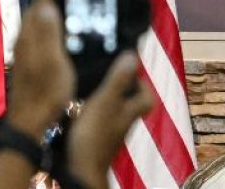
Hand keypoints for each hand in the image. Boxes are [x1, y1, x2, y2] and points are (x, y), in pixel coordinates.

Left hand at [6, 0, 73, 135]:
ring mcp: (26, 50)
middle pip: (38, 7)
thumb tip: (47, 5)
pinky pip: (40, 32)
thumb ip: (49, 35)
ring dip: (49, 6)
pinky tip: (61, 30)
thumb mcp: (52, 63)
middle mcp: (26, 38)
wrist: (30, 121)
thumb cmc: (45, 92)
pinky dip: (50, 23)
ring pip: (38, 20)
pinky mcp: (30, 60)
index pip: (41, 1)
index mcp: (32, 35)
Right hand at [66, 52, 153, 188]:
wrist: (81, 169)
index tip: (128, 68)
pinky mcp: (96, 138)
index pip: (147, 98)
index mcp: (130, 112)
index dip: (142, 83)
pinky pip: (99, 119)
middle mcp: (123, 122)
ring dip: (104, 97)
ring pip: (113, 111)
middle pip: (130, 103)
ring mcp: (110, 132)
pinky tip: (77, 104)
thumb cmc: (95, 135)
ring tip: (88, 84)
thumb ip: (118, 80)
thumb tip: (133, 56)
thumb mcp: (105, 101)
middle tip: (105, 73)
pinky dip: (92, 110)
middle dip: (121, 87)